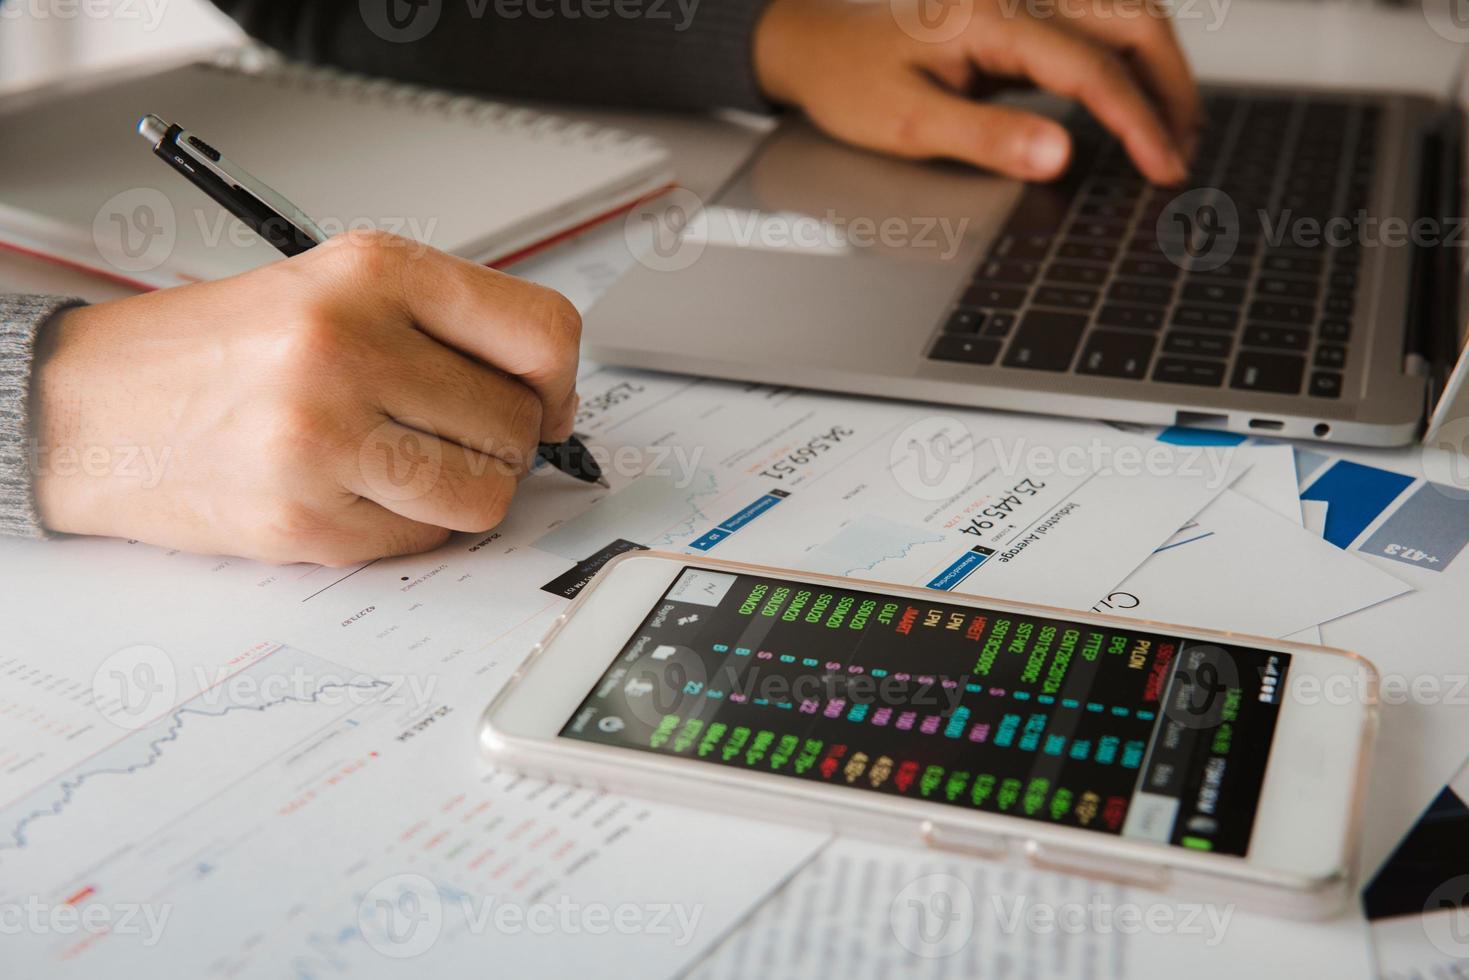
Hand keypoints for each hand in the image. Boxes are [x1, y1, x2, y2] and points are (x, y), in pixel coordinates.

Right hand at [31, 231, 580, 565]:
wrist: (95, 409)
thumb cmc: (224, 348)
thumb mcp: (338, 287)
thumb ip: (452, 324)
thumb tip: (556, 398)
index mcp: (371, 271)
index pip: (543, 332)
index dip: (558, 380)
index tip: (544, 398)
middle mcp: (348, 347)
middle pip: (520, 424)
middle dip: (501, 440)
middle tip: (444, 431)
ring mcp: (325, 439)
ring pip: (488, 495)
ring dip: (465, 491)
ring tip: (405, 463)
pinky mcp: (307, 521)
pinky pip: (426, 540)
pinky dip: (409, 526)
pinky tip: (354, 489)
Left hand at [753, 0, 1199, 183]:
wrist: (813, 39)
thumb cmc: (849, 79)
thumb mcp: (908, 123)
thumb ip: (987, 138)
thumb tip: (1060, 154)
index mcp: (989, 16)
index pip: (1090, 68)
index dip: (1138, 121)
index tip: (1165, 167)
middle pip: (1129, 20)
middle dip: (1171, 86)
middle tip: (1185, 151)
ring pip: (1123, 11)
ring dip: (1160, 64)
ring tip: (1176, 127)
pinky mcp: (1021, 9)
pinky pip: (1095, 21)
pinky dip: (1129, 56)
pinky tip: (1135, 99)